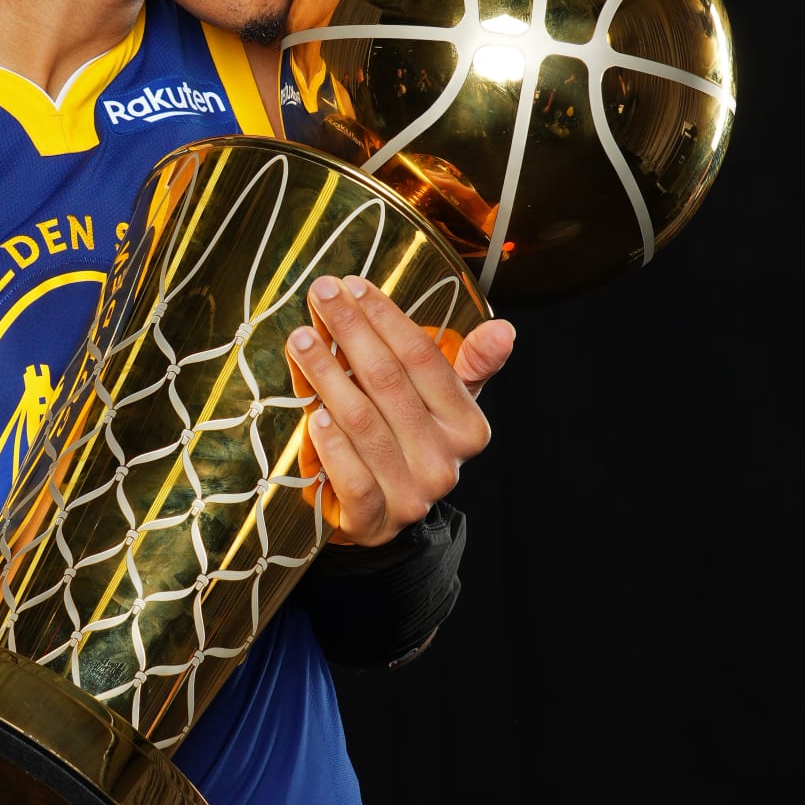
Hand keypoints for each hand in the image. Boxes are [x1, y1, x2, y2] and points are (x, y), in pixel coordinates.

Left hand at [290, 273, 515, 545]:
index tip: (352, 285)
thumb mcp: (441, 405)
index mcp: (466, 425)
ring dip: (326, 374)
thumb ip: (467, 364)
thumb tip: (503, 329)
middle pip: (388, 381)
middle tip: (320, 294)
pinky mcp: (375, 519)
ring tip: (301, 339)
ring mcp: (411, 492)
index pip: (423, 358)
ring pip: (362, 422)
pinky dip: (332, 444)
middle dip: (350, 331)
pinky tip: (314, 415)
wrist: (385, 519)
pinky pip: (351, 476)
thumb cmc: (407, 444)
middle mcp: (444, 460)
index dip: (385, 317)